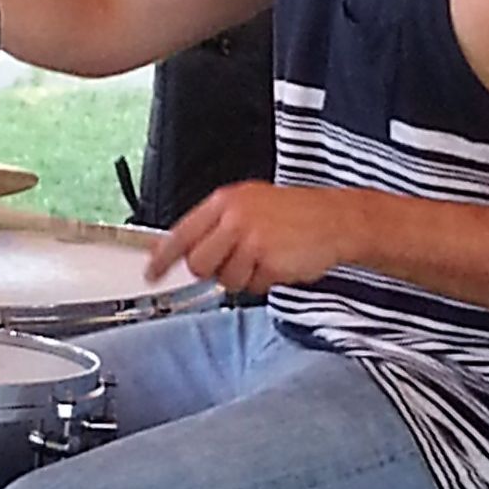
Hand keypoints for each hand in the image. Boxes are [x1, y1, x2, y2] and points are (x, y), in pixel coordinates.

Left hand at [146, 181, 351, 294]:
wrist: (337, 219)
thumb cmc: (295, 214)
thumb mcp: (250, 205)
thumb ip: (216, 225)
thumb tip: (183, 250)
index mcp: (225, 202)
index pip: (181, 233)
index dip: (162, 257)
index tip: (151, 273)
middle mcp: (234, 218)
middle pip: (199, 264)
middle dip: (214, 271)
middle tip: (237, 261)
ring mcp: (251, 239)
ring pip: (226, 279)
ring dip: (244, 277)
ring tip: (265, 257)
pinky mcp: (269, 260)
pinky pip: (253, 286)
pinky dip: (265, 281)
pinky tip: (279, 262)